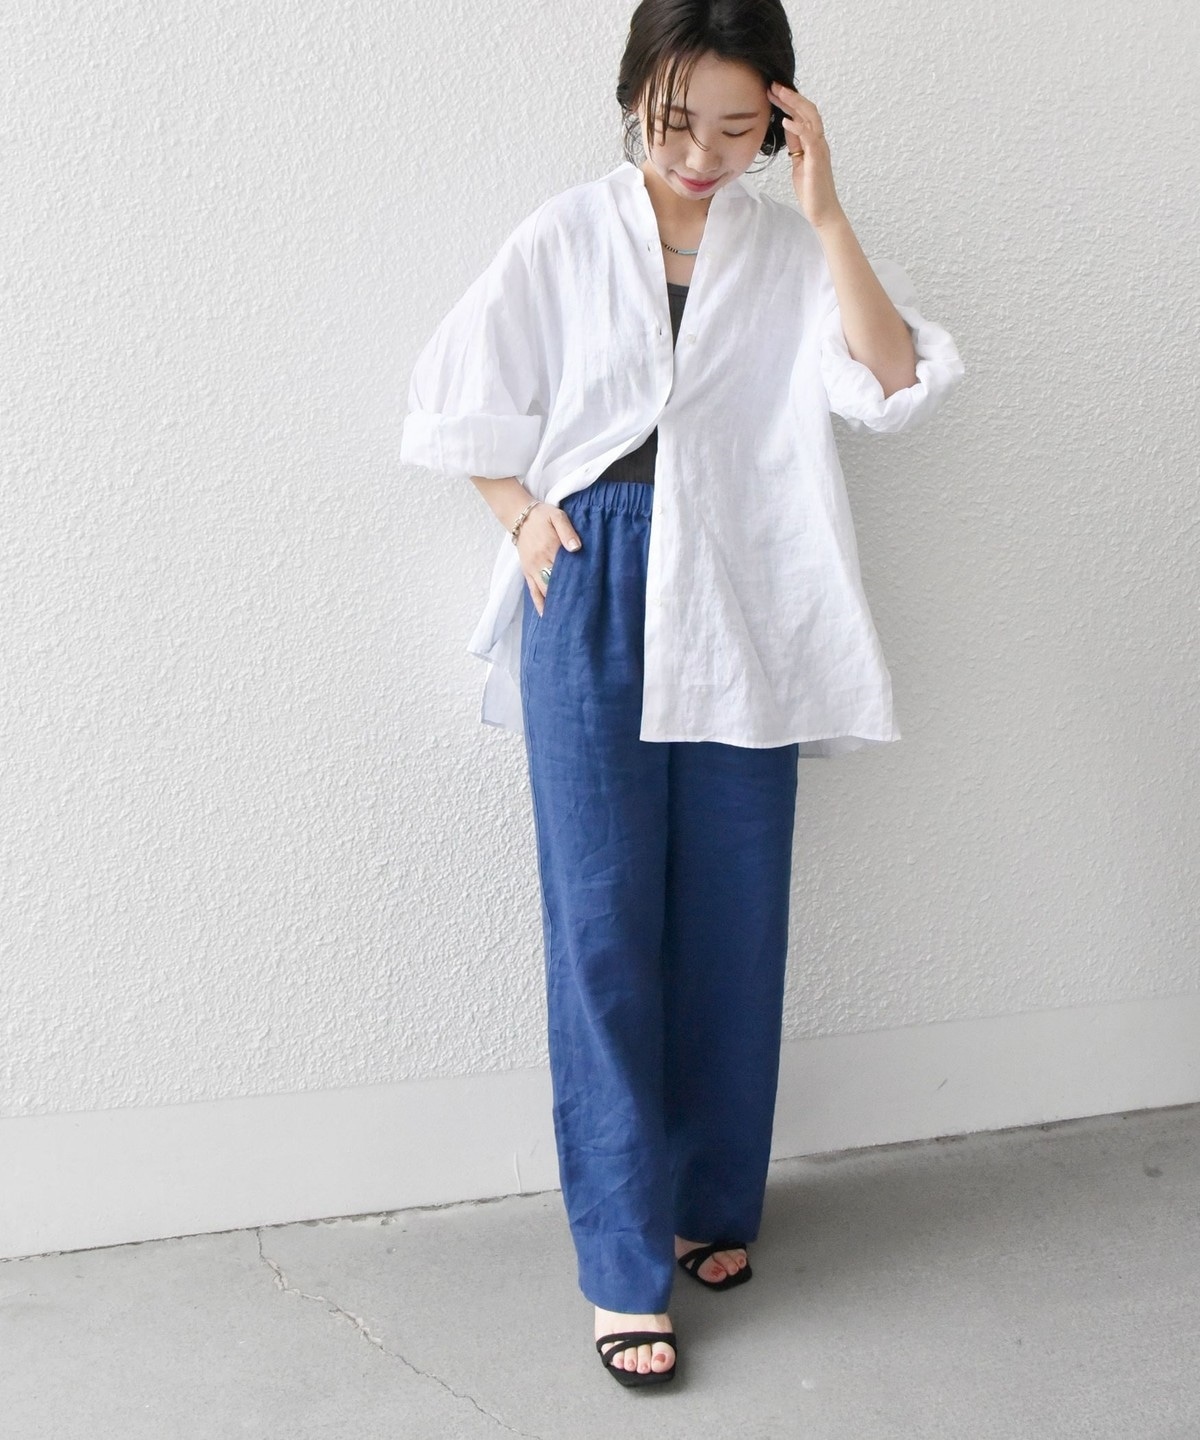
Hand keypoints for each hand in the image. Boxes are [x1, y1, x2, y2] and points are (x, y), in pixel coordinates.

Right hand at [515, 502, 581, 616]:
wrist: (519, 515)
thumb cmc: (543, 516)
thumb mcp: (558, 516)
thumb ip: (568, 531)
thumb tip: (576, 548)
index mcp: (550, 548)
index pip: (566, 569)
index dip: (578, 582)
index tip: (590, 594)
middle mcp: (540, 561)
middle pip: (555, 583)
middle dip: (568, 597)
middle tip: (583, 612)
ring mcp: (532, 569)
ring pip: (544, 590)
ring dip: (555, 603)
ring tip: (568, 617)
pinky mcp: (527, 572)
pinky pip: (532, 591)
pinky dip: (539, 604)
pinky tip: (547, 615)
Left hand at [767, 82, 843, 231]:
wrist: (823, 212)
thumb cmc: (811, 190)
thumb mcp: (798, 162)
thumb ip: (795, 144)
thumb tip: (788, 126)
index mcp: (814, 142)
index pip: (802, 115)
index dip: (788, 102)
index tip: (773, 92)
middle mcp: (819, 142)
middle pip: (807, 110)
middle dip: (790, 96)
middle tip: (773, 85)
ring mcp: (820, 149)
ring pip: (810, 118)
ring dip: (794, 104)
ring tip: (778, 93)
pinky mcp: (817, 160)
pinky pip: (809, 137)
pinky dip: (798, 126)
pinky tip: (785, 120)